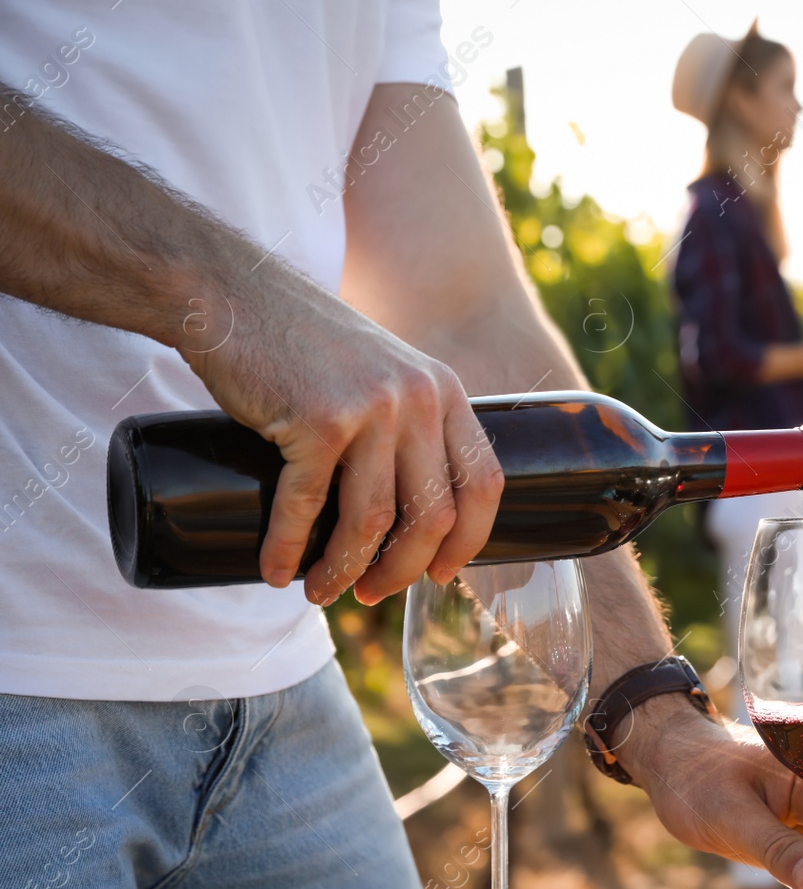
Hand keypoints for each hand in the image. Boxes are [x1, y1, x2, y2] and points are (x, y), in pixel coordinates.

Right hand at [181, 275, 503, 605]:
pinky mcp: (317, 419)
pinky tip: (277, 572)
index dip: (467, 541)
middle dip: (401, 570)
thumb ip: (406, 423)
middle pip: (432, 515)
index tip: (439, 574)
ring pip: (373, 521)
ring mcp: (372, 408)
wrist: (232, 294)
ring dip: (344, 571)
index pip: (484, 484)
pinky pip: (308, 506)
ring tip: (319, 593)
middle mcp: (420, 399)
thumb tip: (411, 509)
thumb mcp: (381, 373)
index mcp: (445, 392)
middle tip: (369, 593)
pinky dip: (288, 548)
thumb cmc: (301, 345)